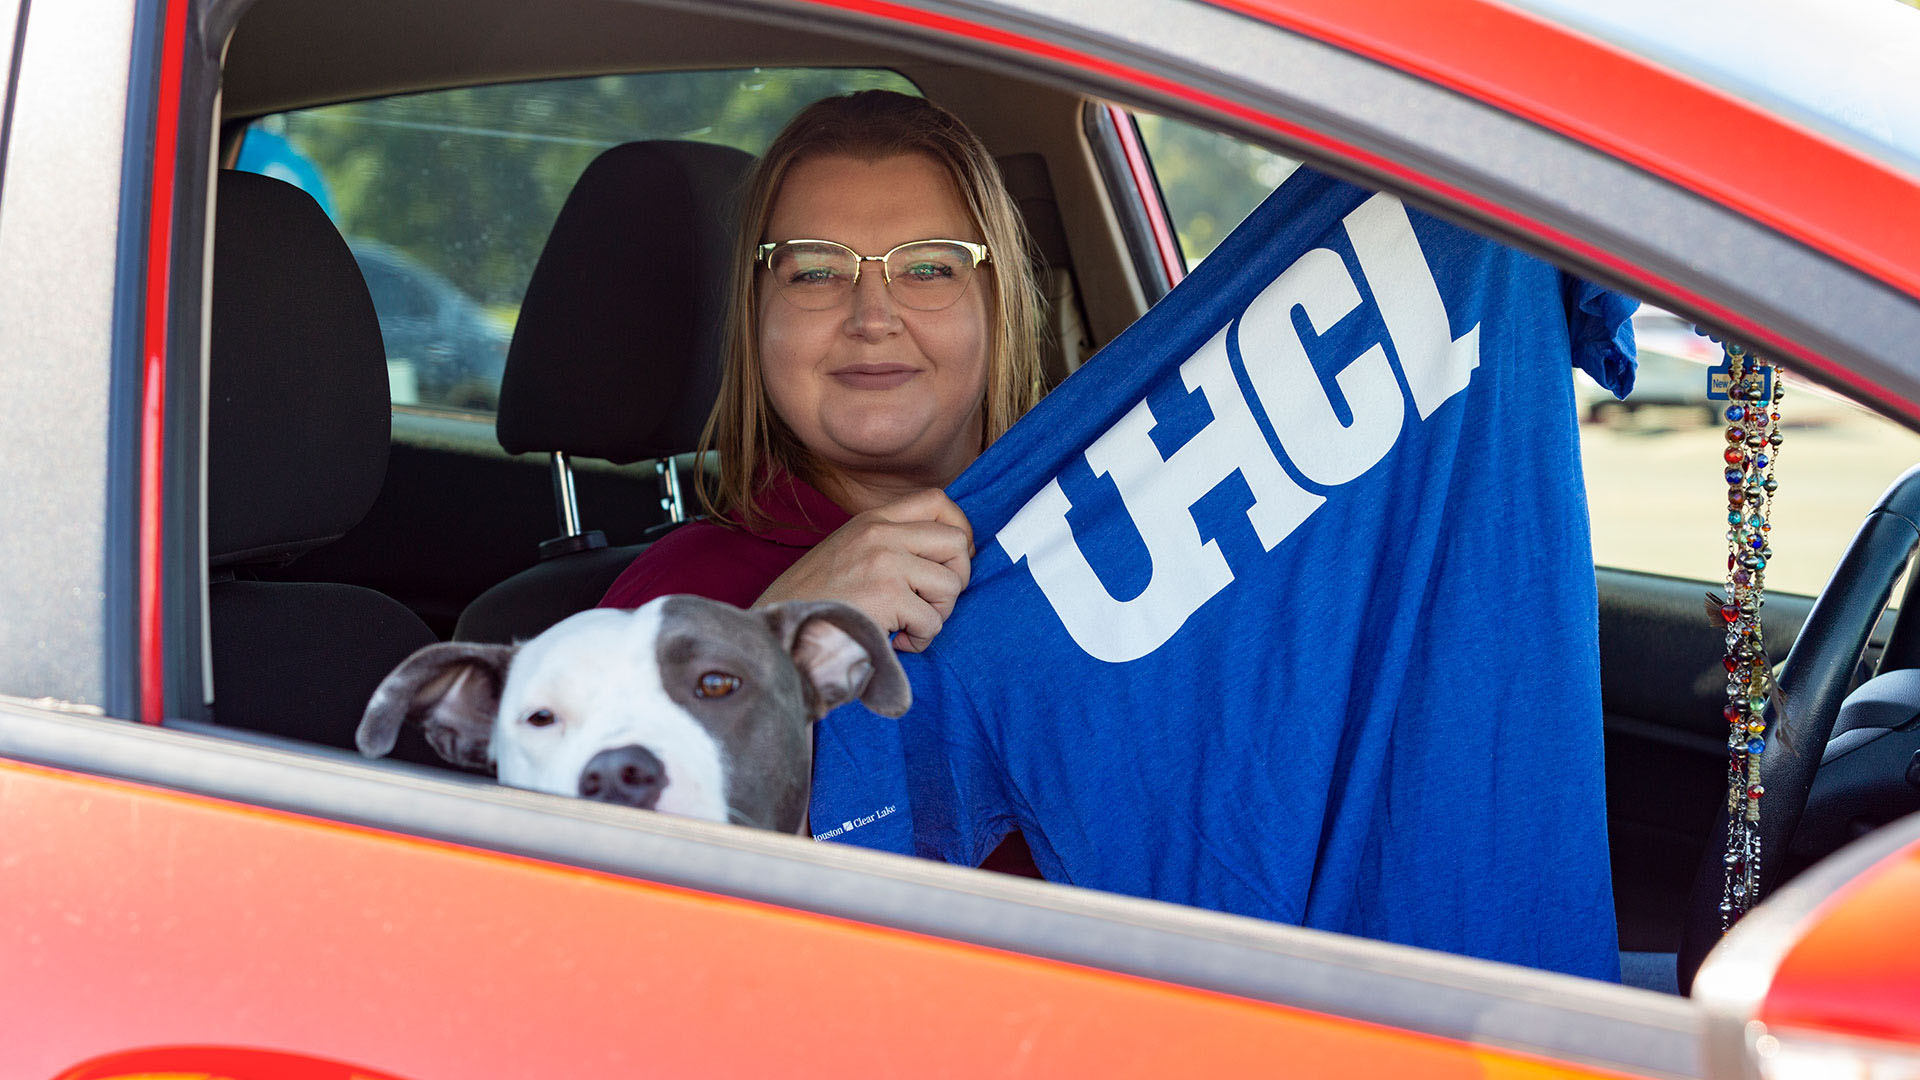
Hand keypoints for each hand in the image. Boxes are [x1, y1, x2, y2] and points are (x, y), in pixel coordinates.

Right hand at [755, 489, 973, 651]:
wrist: (781, 628)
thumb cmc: (816, 598)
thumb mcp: (850, 550)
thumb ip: (890, 543)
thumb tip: (949, 553)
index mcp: (872, 519)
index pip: (937, 500)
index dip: (960, 530)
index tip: (951, 561)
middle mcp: (880, 534)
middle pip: (956, 542)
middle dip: (955, 578)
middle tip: (932, 602)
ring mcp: (884, 562)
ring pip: (950, 585)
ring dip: (938, 614)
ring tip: (910, 626)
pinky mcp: (886, 596)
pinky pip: (932, 621)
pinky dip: (921, 639)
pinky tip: (897, 641)